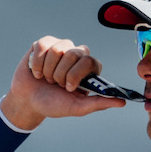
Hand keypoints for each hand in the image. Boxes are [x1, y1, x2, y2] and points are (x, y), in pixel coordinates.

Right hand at [0, 36, 124, 129]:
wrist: (28, 101)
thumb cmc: (54, 104)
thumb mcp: (77, 108)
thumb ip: (99, 103)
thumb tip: (122, 102)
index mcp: (89, 69)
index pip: (90, 61)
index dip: (76, 74)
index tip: (68, 88)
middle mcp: (78, 55)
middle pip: (74, 53)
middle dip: (60, 74)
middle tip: (56, 84)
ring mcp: (61, 47)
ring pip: (57, 50)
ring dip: (47, 70)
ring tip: (46, 78)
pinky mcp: (45, 43)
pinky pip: (42, 46)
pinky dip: (36, 63)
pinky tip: (36, 71)